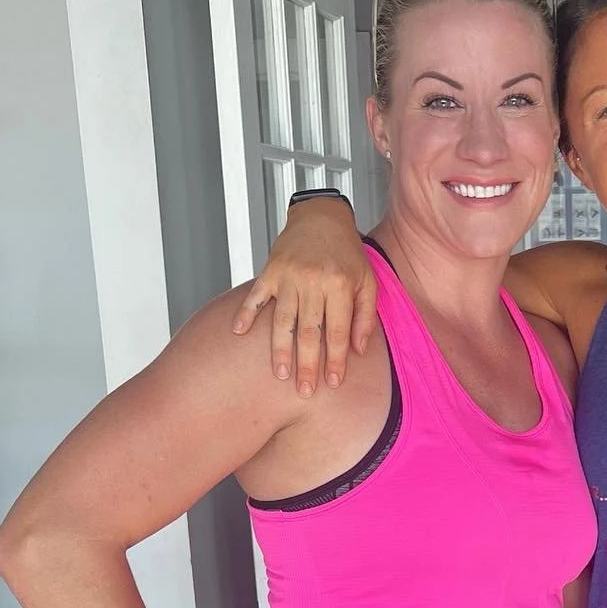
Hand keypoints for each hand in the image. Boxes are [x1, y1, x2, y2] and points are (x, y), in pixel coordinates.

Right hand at [230, 199, 377, 394]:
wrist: (322, 216)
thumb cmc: (346, 253)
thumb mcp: (367, 281)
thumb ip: (364, 316)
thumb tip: (357, 350)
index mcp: (341, 285)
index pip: (338, 331)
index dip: (335, 359)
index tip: (332, 382)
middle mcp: (314, 281)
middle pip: (310, 331)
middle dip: (307, 364)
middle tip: (305, 391)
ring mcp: (290, 275)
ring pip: (283, 319)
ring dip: (280, 349)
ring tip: (280, 374)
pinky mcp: (271, 269)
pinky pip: (256, 295)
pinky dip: (246, 313)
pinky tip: (239, 332)